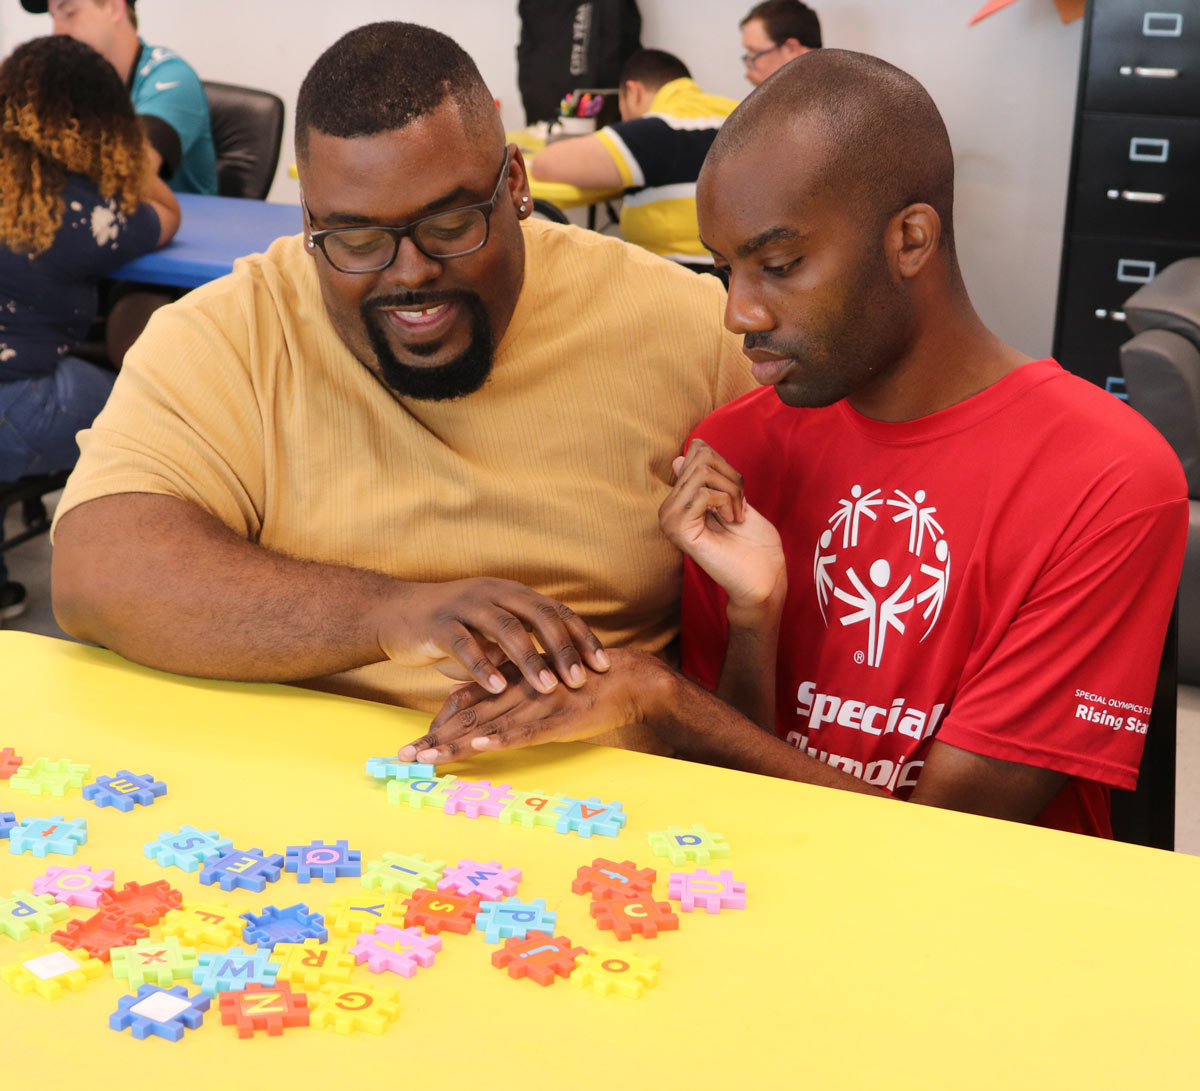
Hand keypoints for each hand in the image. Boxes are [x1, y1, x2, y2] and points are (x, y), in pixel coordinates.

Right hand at [373, 578, 609, 695]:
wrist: (396, 614)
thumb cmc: (454, 628)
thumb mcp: (494, 630)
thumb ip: (524, 643)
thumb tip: (566, 668)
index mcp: (513, 594)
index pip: (557, 612)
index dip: (581, 638)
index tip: (603, 665)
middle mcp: (494, 593)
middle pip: (537, 616)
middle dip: (562, 649)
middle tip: (580, 679)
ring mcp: (465, 605)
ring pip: (505, 629)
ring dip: (529, 659)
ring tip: (548, 686)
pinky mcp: (438, 623)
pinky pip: (464, 643)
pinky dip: (483, 666)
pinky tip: (498, 687)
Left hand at [396, 649, 659, 763]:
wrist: (627, 678)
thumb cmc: (582, 680)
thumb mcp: (536, 679)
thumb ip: (500, 686)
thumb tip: (457, 696)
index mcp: (512, 680)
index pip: (466, 702)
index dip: (438, 723)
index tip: (414, 744)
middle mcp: (518, 690)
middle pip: (468, 717)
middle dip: (434, 739)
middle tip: (403, 758)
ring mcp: (537, 704)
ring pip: (490, 725)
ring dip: (456, 744)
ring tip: (427, 759)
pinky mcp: (557, 718)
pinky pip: (524, 731)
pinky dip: (501, 738)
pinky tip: (479, 746)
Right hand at [659, 439, 784, 616]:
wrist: (764, 578)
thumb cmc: (754, 544)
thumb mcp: (734, 499)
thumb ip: (711, 479)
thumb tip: (680, 459)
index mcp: (681, 501)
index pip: (697, 453)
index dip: (726, 466)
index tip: (736, 494)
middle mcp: (669, 509)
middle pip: (701, 458)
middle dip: (731, 477)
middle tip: (740, 506)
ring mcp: (670, 519)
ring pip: (703, 472)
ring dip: (732, 491)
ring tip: (736, 516)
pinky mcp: (678, 529)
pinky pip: (704, 493)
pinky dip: (726, 501)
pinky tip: (731, 520)